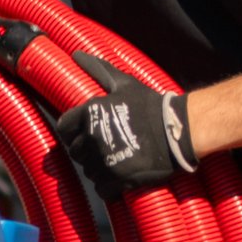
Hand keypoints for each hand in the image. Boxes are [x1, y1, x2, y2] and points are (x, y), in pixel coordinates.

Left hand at [55, 53, 198, 195]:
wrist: (178, 130)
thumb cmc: (150, 106)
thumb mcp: (123, 84)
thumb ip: (97, 68)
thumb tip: (76, 52)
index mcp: (88, 114)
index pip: (63, 128)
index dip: (73, 132)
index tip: (85, 133)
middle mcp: (91, 138)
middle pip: (75, 152)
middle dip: (87, 150)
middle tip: (106, 147)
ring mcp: (102, 161)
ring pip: (88, 171)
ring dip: (99, 168)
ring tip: (118, 160)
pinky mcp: (116, 180)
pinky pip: (102, 189)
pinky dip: (110, 186)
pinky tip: (122, 176)